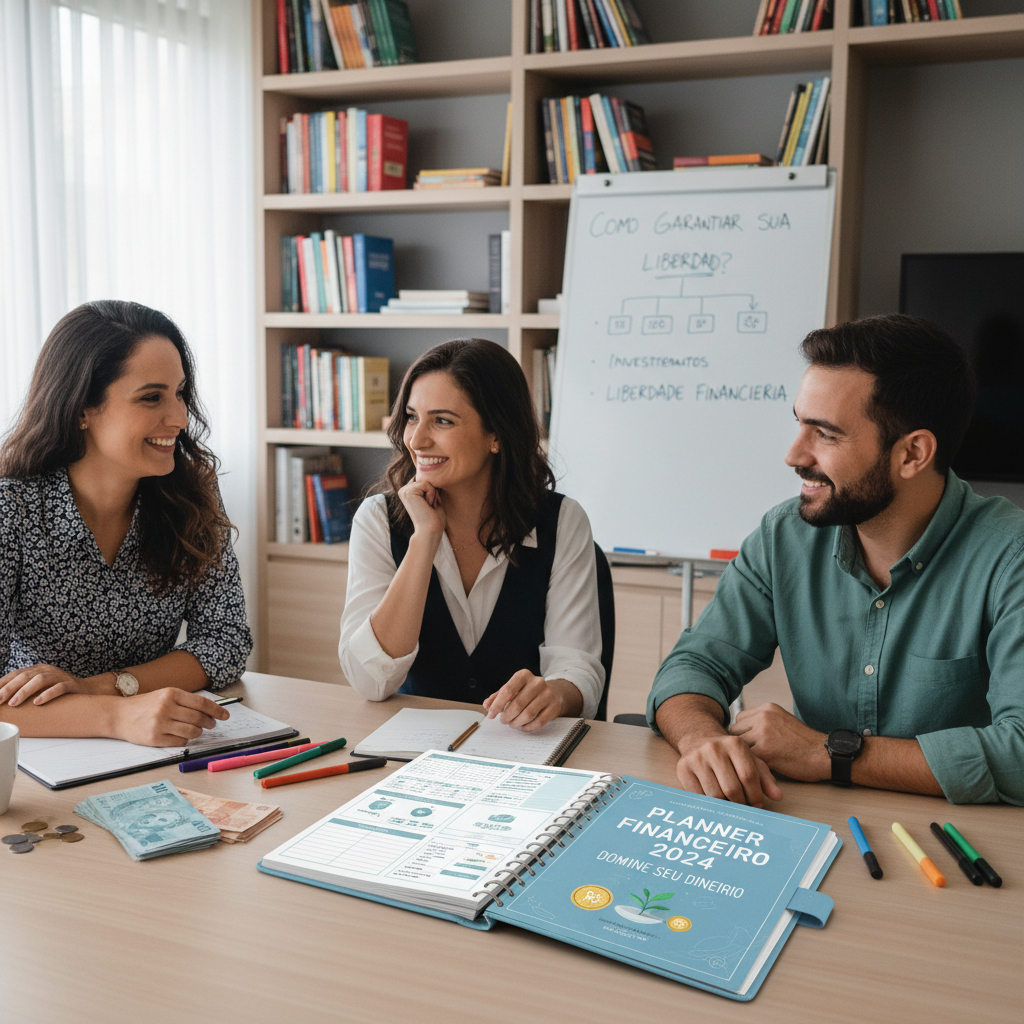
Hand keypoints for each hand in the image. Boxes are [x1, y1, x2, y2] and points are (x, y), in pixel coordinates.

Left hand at [0, 664, 108, 706]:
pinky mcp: (70, 684)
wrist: (87, 690)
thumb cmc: (59, 692)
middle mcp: (47, 670)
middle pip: (25, 675)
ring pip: (40, 680)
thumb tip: (3, 698)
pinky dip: (47, 694)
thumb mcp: (40, 688)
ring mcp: (59, 676)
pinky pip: (58, 687)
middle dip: (9, 688)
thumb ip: (25, 689)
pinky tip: (38, 702)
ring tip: (14, 703)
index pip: (16, 674)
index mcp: (38, 670)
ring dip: (24, 691)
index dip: (2, 683)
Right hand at [111, 688, 228, 746]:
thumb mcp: (165, 695)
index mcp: (171, 693)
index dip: (217, 710)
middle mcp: (166, 707)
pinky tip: (182, 737)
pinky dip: (185, 741)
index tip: (225, 715)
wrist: (119, 715)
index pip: (202, 703)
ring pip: (192, 732)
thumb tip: (212, 710)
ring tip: (196, 731)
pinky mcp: (154, 738)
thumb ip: (186, 701)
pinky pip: (180, 742)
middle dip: (209, 723)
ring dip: (198, 733)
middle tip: (212, 725)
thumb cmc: (146, 705)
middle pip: (199, 718)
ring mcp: (160, 723)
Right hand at [398, 477, 445, 538]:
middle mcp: (404, 490)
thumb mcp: (433, 498)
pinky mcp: (408, 491)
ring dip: (432, 493)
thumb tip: (436, 473)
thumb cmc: (434, 518)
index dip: (432, 490)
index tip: (430, 505)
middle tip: (430, 506)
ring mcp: (404, 490)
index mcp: (408, 492)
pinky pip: (427, 484)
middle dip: (433, 491)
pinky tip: (427, 505)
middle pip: (426, 478)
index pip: (425, 479)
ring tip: (428, 506)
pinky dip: (431, 495)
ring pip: (426, 481)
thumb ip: (432, 486)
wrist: (429, 531)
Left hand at [482, 671, 578, 731]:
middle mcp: (537, 682)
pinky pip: (539, 721)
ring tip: (512, 724)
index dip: (497, 704)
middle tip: (503, 720)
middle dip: (507, 716)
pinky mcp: (553, 707)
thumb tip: (487, 705)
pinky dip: (528, 727)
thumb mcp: (511, 689)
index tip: (491, 714)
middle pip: (518, 704)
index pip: (508, 690)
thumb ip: (497, 696)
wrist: (552, 693)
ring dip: (517, 722)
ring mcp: (547, 694)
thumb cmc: (526, 692)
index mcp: (523, 675)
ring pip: (528, 714)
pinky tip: (523, 726)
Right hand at [672, 731, 783, 807]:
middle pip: (732, 789)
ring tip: (730, 804)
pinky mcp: (683, 768)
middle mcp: (714, 748)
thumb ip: (765, 777)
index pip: (748, 777)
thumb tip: (778, 796)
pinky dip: (710, 804)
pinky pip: (699, 796)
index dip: (755, 797)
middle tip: (743, 808)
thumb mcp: (750, 759)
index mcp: (735, 744)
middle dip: (741, 803)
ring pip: (715, 795)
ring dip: (725, 806)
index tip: (757, 806)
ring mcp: (697, 758)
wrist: (699, 740)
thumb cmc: (729, 755)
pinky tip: (716, 802)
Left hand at [729, 702, 828, 782]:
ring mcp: (763, 733)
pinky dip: (752, 765)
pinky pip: (747, 758)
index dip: (744, 732)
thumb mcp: (783, 721)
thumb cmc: (804, 743)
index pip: (740, 718)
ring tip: (757, 763)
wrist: (824, 754)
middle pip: (735, 730)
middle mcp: (763, 717)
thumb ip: (764, 721)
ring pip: (738, 745)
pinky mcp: (764, 750)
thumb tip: (743, 730)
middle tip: (751, 755)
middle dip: (742, 743)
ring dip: (745, 755)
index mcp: (767, 708)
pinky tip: (761, 769)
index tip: (752, 743)